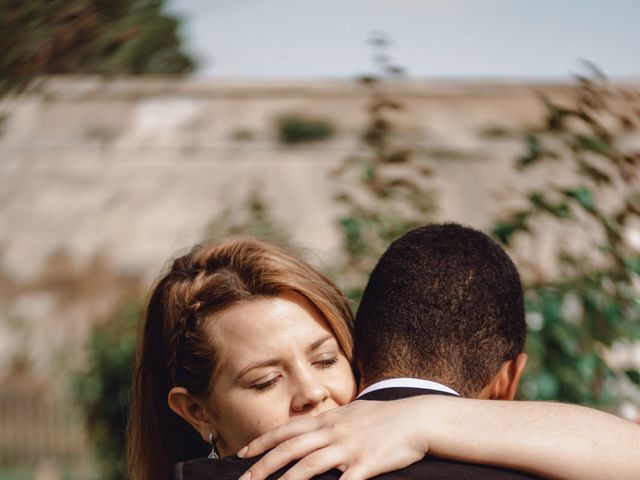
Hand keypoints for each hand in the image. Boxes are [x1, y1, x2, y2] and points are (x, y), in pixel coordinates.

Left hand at [237, 398, 430, 479]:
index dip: (264, 442)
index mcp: (329, 419)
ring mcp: (348, 447)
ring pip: (309, 466)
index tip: (243, 454)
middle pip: (291, 448)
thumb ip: (330, 420)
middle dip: (263, 465)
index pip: (288, 430)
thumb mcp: (353, 412)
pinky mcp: (366, 464)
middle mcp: (333, 431)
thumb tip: (313, 427)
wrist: (417, 419)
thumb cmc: (384, 418)